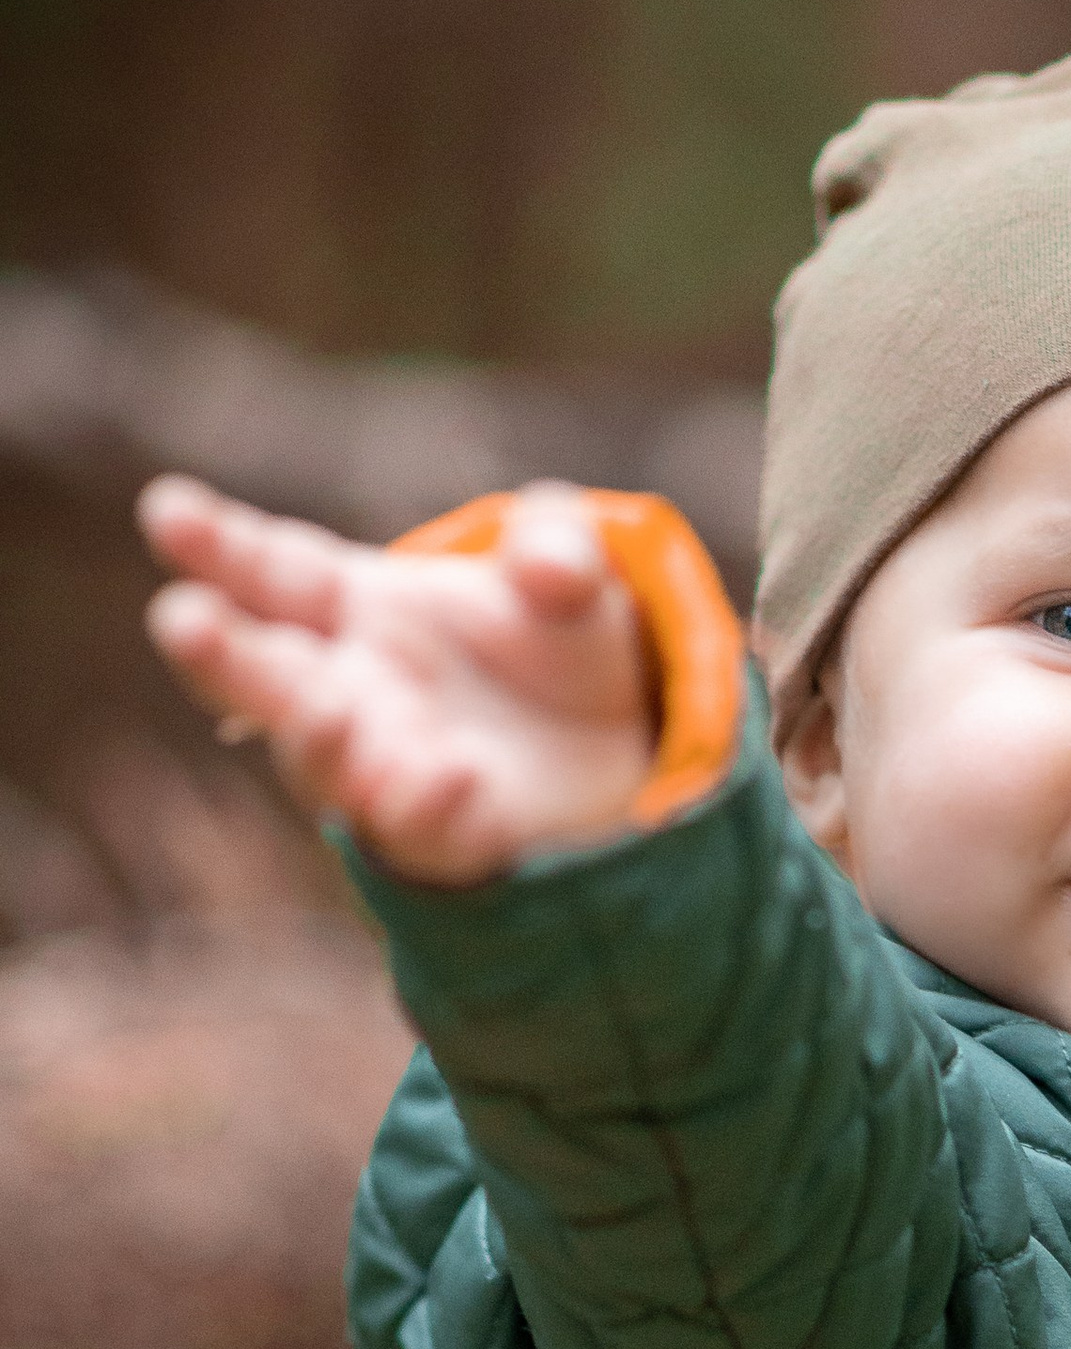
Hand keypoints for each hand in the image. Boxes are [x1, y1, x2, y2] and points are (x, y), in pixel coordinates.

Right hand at [139, 476, 655, 884]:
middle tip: (184, 622)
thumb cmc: (565, 643)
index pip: (275, 573)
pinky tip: (454, 777)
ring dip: (315, 744)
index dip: (218, 545)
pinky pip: (414, 833)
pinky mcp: (442, 837)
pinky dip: (425, 809)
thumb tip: (551, 570)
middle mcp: (352, 690)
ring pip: (320, 765)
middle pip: (264, 676)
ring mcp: (387, 767)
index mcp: (358, 608)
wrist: (625, 745)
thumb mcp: (575, 575)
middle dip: (219, 652)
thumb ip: (559, 549)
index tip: (167, 511)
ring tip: (331, 714)